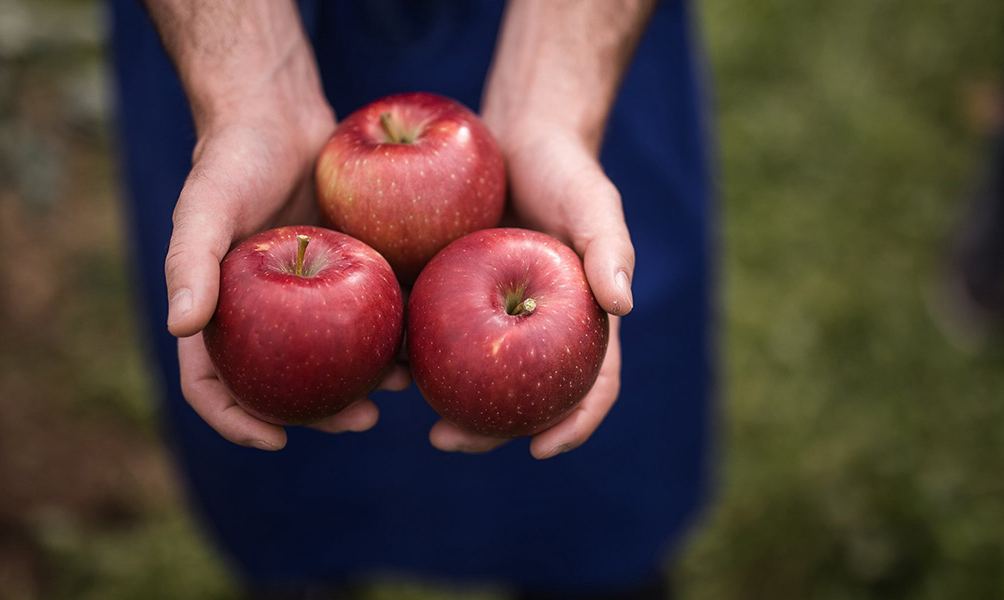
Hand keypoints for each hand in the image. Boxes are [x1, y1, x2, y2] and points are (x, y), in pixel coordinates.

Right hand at [165, 94, 410, 450]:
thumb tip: (180, 329)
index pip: (214, 385)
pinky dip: (392, 333)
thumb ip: (189, 262)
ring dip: (368, 380)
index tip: (276, 441)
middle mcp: (262, 317)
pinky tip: (424, 341)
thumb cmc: (232, 156)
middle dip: (323, 413)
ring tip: (406, 384)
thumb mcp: (205, 205)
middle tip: (364, 421)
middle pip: (286, 385)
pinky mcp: (348, 273)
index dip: (237, 422)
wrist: (281, 113)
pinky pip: (368, 314)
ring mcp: (307, 300)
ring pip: (336, 358)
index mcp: (219, 313)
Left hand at [428, 123, 634, 458]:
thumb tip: (623, 305)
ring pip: (467, 376)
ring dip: (436, 398)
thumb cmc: (565, 168)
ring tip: (401, 400)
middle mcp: (534, 332)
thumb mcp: (593, 202)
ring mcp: (488, 317)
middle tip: (446, 440)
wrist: (513, 134)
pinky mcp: (447, 294)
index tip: (540, 449)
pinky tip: (379, 353)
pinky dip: (409, 348)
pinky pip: (428, 330)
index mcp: (579, 325)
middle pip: (517, 398)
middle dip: (484, 431)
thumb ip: (610, 248)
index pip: (589, 387)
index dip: (571, 424)